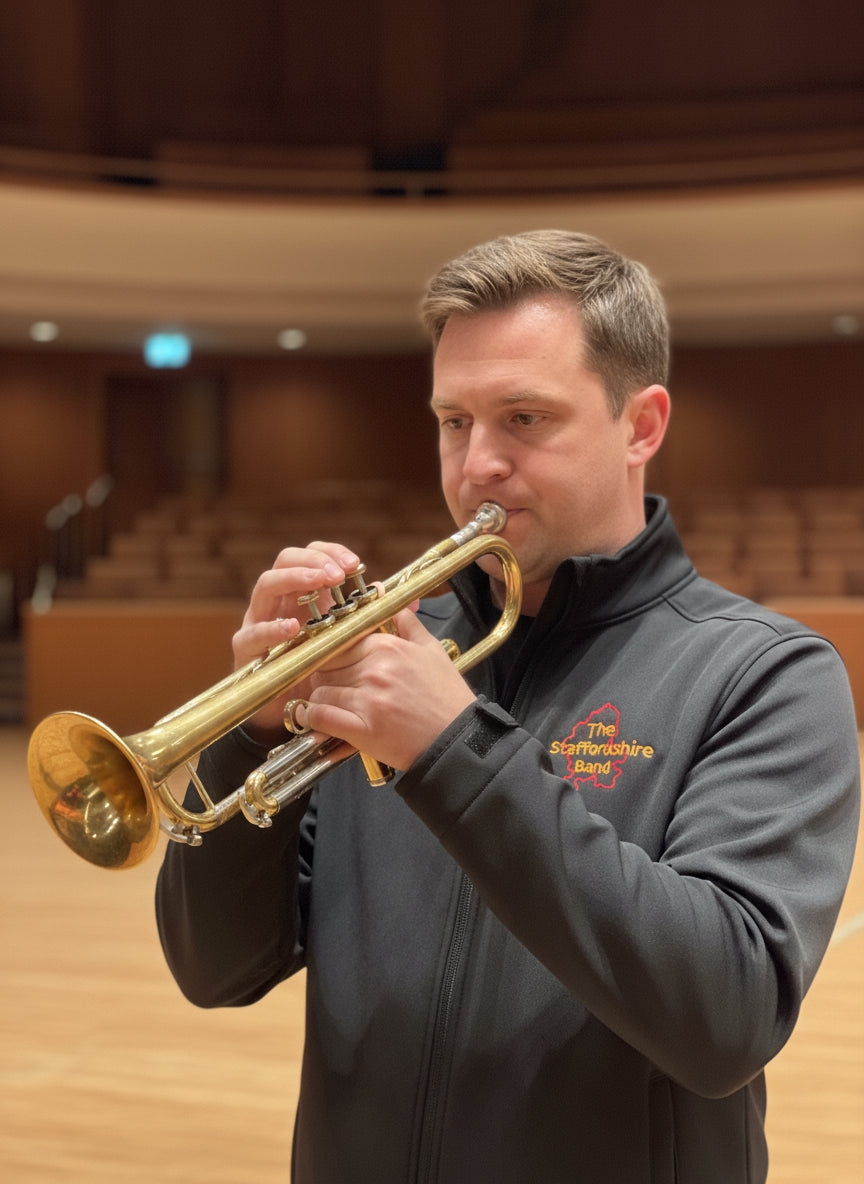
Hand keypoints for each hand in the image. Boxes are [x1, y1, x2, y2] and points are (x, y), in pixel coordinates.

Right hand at [232, 540, 361, 739]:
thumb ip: (372, 618)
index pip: (312, 556)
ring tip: (317, 584)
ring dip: (292, 579)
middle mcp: (279, 601)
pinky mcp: (246, 650)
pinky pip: (252, 633)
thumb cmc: (320, 669)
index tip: (355, 565)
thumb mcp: (348, 640)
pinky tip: (292, 628)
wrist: (293, 712)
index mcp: (303, 593)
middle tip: (337, 574)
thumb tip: (411, 605)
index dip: (331, 553)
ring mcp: (259, 621)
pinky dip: (271, 628)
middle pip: (285, 560)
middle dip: (312, 561)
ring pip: (265, 586)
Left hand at [297, 607, 476, 769]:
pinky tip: (320, 721)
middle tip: (332, 686)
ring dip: (321, 699)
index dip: (332, 653)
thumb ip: (407, 623)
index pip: (338, 641)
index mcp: (387, 647)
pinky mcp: (362, 730)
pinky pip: (321, 717)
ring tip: (331, 706)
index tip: (333, 663)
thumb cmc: (446, 697)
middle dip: (324, 676)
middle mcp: (374, 670)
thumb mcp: (432, 650)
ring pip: (319, 691)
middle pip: (324, 666)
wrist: (458, 740)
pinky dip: (315, 719)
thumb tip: (390, 602)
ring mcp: (367, 700)